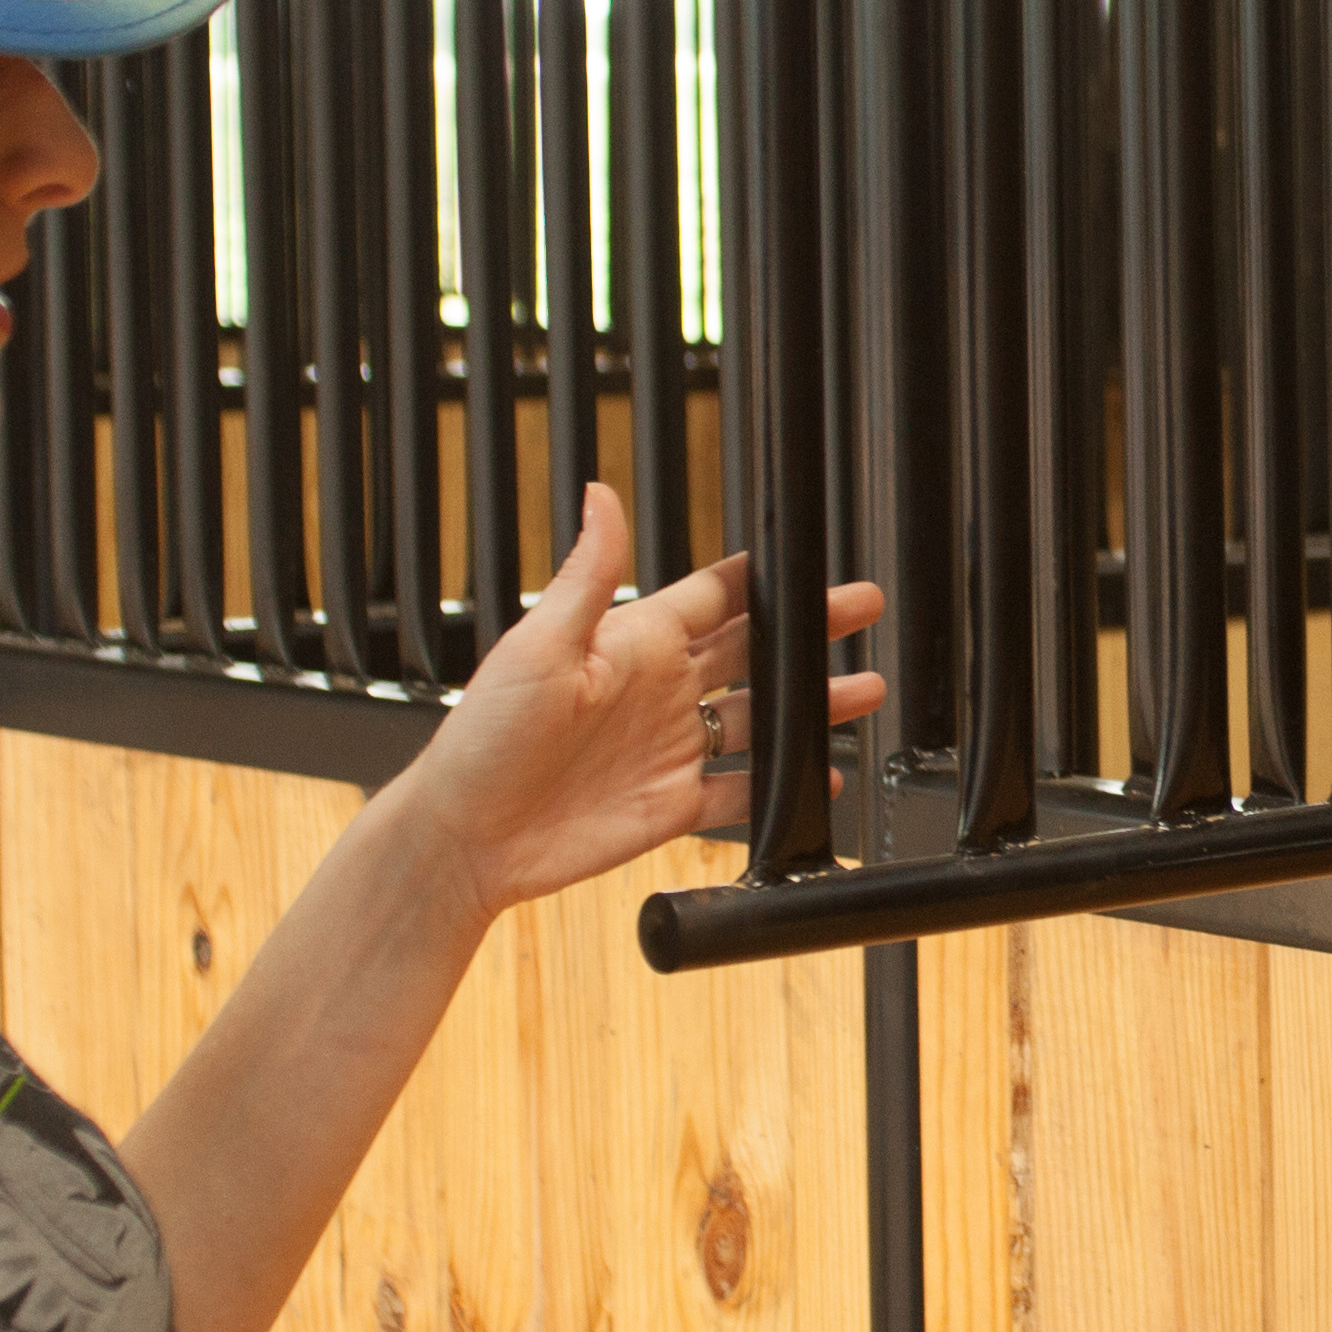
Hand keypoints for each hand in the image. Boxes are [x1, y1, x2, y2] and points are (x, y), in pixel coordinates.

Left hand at [392, 484, 888, 919]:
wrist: (466, 836)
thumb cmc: (485, 736)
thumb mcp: (540, 645)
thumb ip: (589, 576)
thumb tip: (603, 494)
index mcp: (634, 642)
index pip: (715, 596)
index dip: (764, 577)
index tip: (810, 558)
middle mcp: (659, 690)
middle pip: (754, 651)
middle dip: (810, 632)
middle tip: (862, 609)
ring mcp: (669, 748)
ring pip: (759, 720)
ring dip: (810, 708)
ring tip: (864, 692)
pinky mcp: (670, 806)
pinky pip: (740, 792)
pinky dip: (781, 788)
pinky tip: (816, 781)